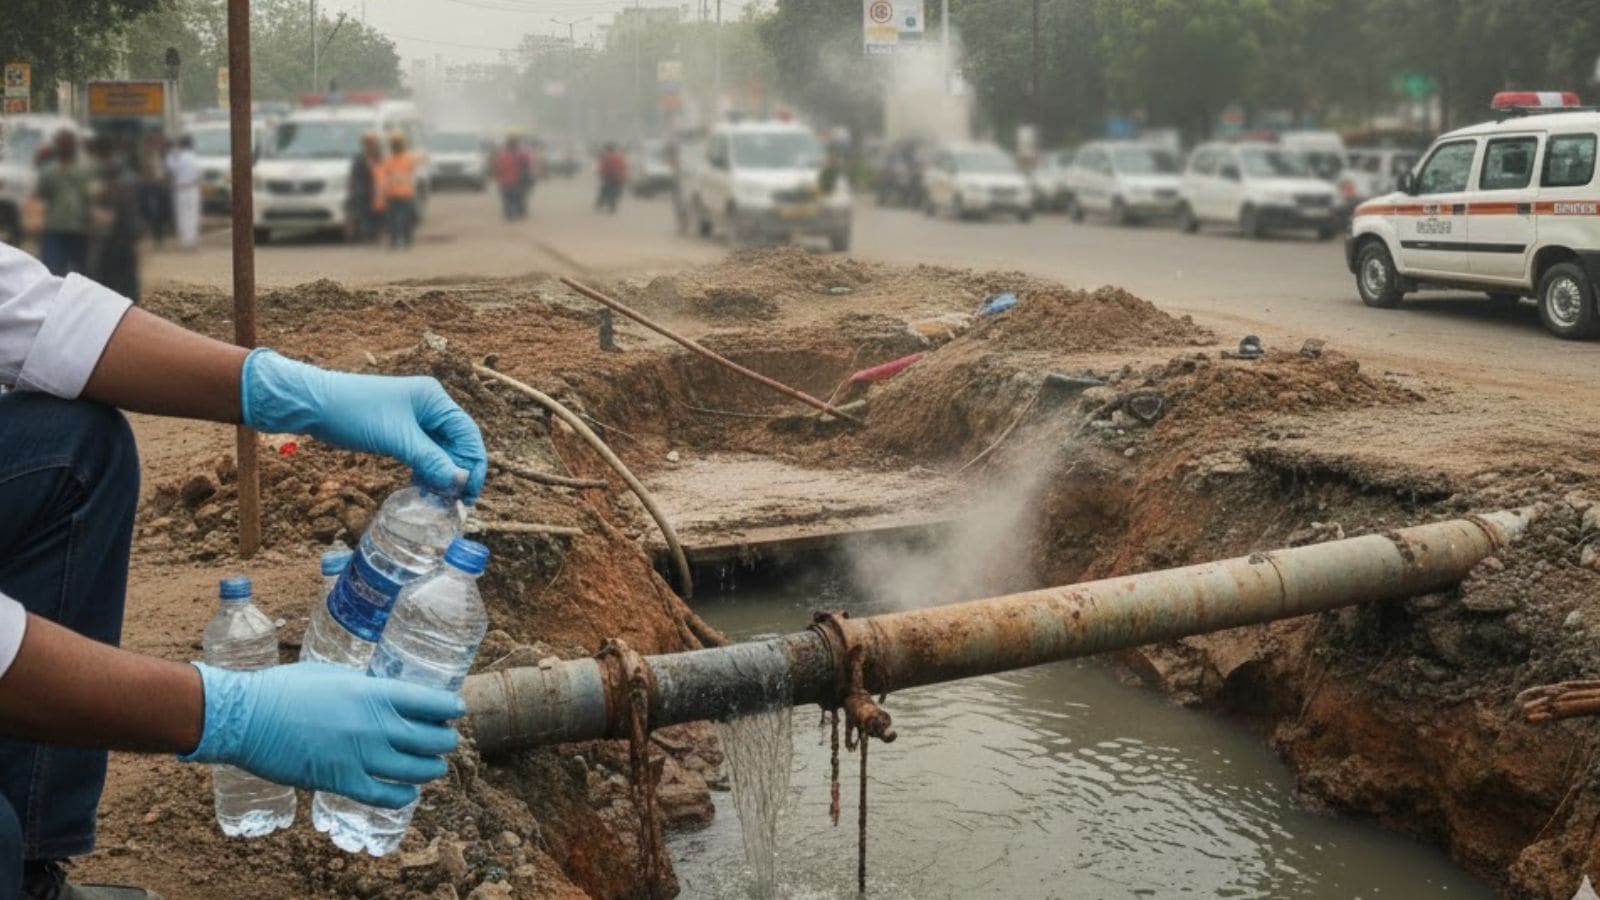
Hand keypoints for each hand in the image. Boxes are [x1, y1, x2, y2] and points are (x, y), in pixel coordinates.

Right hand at [181, 662, 463, 808]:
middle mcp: (376, 725)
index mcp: (376, 693)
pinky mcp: (341, 781)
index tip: (457, 710)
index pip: (432, 703)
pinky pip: (385, 796)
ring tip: (434, 766)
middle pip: (432, 739)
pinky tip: (408, 793)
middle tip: (445, 739)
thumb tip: (385, 693)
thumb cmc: (286, 688)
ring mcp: (361, 756)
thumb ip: (366, 686)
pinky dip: (402, 796)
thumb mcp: (336, 675)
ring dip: (432, 769)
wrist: (247, 716)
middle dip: (445, 740)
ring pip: (417, 770)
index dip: (450, 708)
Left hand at [241, 349, 486, 501]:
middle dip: (458, 472)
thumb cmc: (355, 413)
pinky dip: (425, 470)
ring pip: (440, 451)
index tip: (470, 494)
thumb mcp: (397, 439)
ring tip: (439, 500)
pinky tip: (422, 488)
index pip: (468, 434)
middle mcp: (430, 406)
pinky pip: (423, 453)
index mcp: (435, 400)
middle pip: (457, 443)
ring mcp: (415, 418)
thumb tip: (460, 483)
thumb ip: (431, 460)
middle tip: (456, 502)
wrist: (314, 404)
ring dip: (442, 474)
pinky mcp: (400, 430)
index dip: (474, 464)